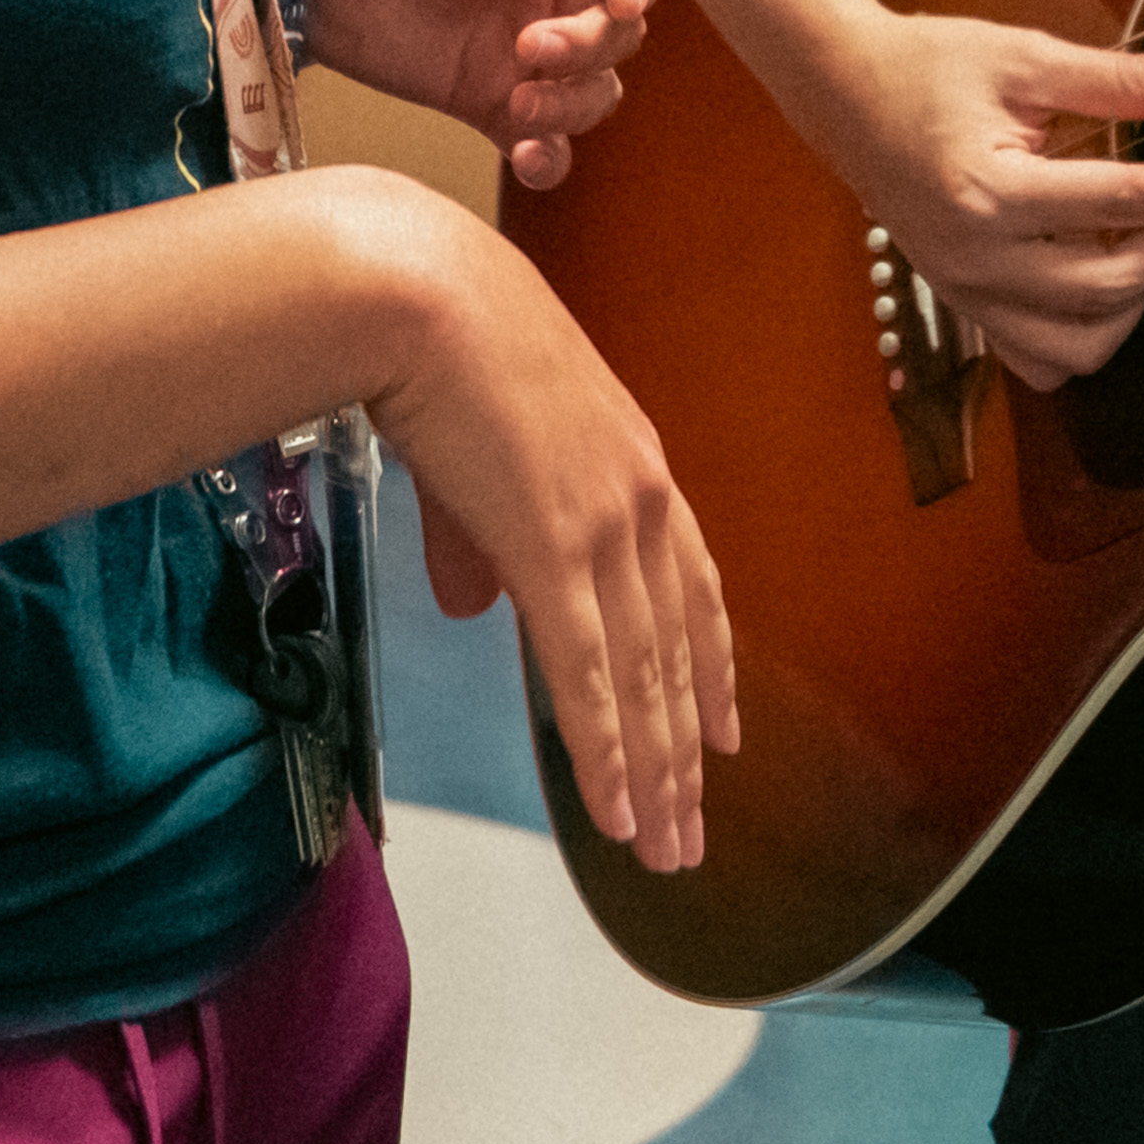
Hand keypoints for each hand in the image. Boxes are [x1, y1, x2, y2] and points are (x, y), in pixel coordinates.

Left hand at [308, 0, 661, 191]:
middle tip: (526, 48)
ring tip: (517, 106)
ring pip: (595, 89)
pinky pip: (545, 141)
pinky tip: (525, 160)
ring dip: (574, 104)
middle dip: (590, 45)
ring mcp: (522, 49)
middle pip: (618, 28)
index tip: (622, 4)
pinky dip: (550, 159)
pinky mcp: (489, 100)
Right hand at [354, 193, 738, 870]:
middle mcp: (643, 501)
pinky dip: (607, 752)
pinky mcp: (555, 553)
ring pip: (644, 680)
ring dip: (653, 776)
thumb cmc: (440, 345)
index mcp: (636, 464)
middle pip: (677, 653)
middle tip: (689, 831)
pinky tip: (616, 809)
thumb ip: (478, 537)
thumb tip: (467, 606)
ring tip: (662, 850)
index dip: (710, 667)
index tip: (723, 732)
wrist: (420, 294)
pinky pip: (589, 676)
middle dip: (683, 753)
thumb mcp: (479, 446)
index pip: (693, 589)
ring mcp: (605, 528)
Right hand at [823, 12, 1143, 390]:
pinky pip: (1038, 362)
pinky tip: (1090, 274)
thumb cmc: (930, 66)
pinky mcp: (963, 305)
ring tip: (1134, 243)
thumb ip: (1123, 78)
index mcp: (993, 191)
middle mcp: (978, 258)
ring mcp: (967, 292)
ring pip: (1078, 348)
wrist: (842, 91)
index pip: (1126, 203)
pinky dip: (1081, 334)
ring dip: (1129, 304)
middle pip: (1110, 287)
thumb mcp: (1028, 58)